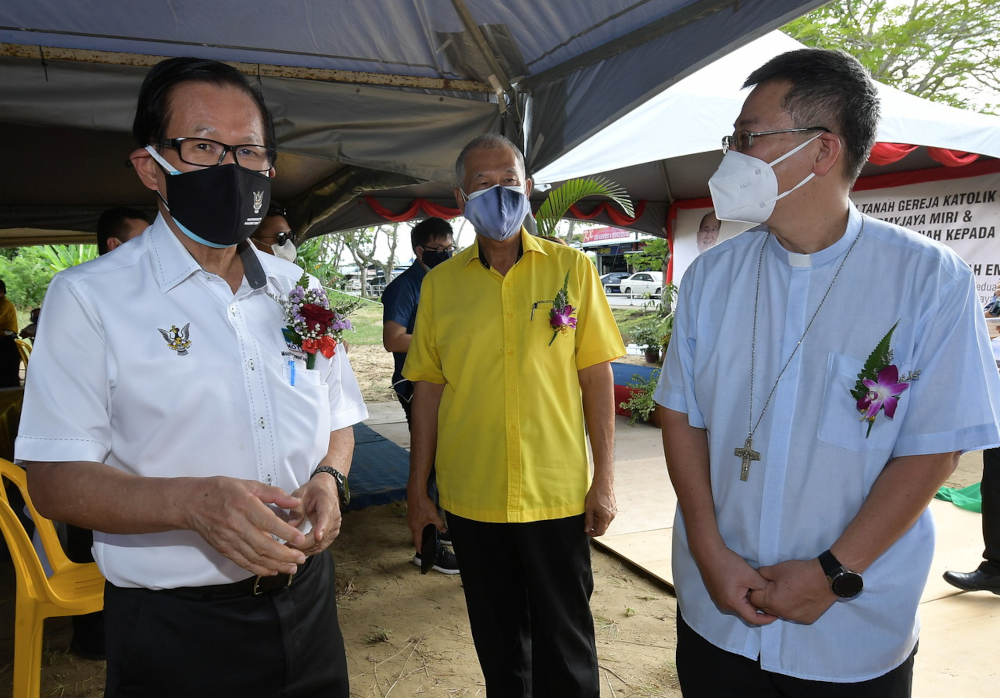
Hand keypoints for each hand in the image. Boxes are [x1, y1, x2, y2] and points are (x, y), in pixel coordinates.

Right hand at [182, 477, 306, 576]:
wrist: (192, 503)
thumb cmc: (222, 490)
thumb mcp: (248, 484)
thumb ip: (273, 494)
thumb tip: (295, 503)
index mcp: (245, 505)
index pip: (269, 523)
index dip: (286, 533)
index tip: (300, 540)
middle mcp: (237, 524)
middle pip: (264, 545)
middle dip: (285, 555)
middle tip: (301, 558)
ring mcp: (229, 539)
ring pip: (255, 557)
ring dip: (276, 564)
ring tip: (292, 568)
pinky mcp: (223, 548)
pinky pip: (243, 562)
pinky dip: (258, 568)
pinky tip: (272, 570)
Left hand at [285, 473, 342, 555]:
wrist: (326, 491)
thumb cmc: (313, 491)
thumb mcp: (301, 493)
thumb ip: (296, 509)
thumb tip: (290, 526)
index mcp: (327, 503)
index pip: (326, 517)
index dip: (322, 527)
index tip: (317, 536)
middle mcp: (334, 517)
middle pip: (322, 535)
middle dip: (304, 544)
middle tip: (286, 547)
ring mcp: (334, 528)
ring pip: (321, 544)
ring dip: (305, 550)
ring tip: (288, 552)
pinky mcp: (331, 535)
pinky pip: (321, 546)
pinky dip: (309, 551)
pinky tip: (296, 552)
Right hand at [406, 490, 445, 550]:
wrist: (416, 493)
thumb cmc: (423, 505)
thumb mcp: (434, 516)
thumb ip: (440, 524)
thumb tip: (444, 530)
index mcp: (416, 527)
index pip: (417, 540)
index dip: (419, 547)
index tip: (420, 552)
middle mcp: (411, 524)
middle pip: (415, 534)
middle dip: (419, 539)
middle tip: (423, 544)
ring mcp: (410, 518)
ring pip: (414, 527)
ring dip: (418, 531)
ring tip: (423, 533)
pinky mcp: (410, 512)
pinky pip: (414, 521)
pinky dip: (418, 524)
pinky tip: (423, 521)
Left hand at [583, 480, 616, 536]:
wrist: (603, 483)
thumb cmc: (596, 494)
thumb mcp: (589, 509)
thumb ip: (588, 521)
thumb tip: (587, 529)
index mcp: (606, 518)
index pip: (600, 532)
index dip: (592, 534)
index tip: (587, 531)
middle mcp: (612, 516)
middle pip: (603, 527)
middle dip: (594, 527)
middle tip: (587, 521)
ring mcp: (613, 512)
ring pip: (605, 522)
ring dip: (597, 521)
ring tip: (591, 512)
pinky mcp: (613, 508)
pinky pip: (607, 516)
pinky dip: (601, 516)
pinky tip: (596, 509)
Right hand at [696, 545, 776, 625]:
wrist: (709, 553)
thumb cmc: (729, 564)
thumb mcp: (750, 575)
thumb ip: (763, 586)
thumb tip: (771, 593)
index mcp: (733, 603)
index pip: (752, 619)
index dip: (766, 619)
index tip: (776, 615)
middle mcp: (725, 605)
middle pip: (745, 612)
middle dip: (758, 608)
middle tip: (769, 599)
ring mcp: (719, 600)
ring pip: (739, 606)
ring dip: (749, 601)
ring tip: (757, 590)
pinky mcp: (717, 594)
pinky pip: (733, 600)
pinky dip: (742, 597)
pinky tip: (745, 586)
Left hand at [749, 559, 836, 623]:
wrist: (825, 579)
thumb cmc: (799, 572)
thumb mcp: (777, 569)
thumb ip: (762, 574)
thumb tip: (756, 577)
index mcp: (771, 601)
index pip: (754, 600)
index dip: (756, 591)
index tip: (762, 584)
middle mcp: (781, 613)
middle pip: (765, 608)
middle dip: (766, 599)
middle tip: (775, 587)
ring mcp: (794, 618)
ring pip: (780, 612)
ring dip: (779, 604)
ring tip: (789, 592)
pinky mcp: (806, 620)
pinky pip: (794, 615)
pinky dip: (793, 608)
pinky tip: (800, 598)